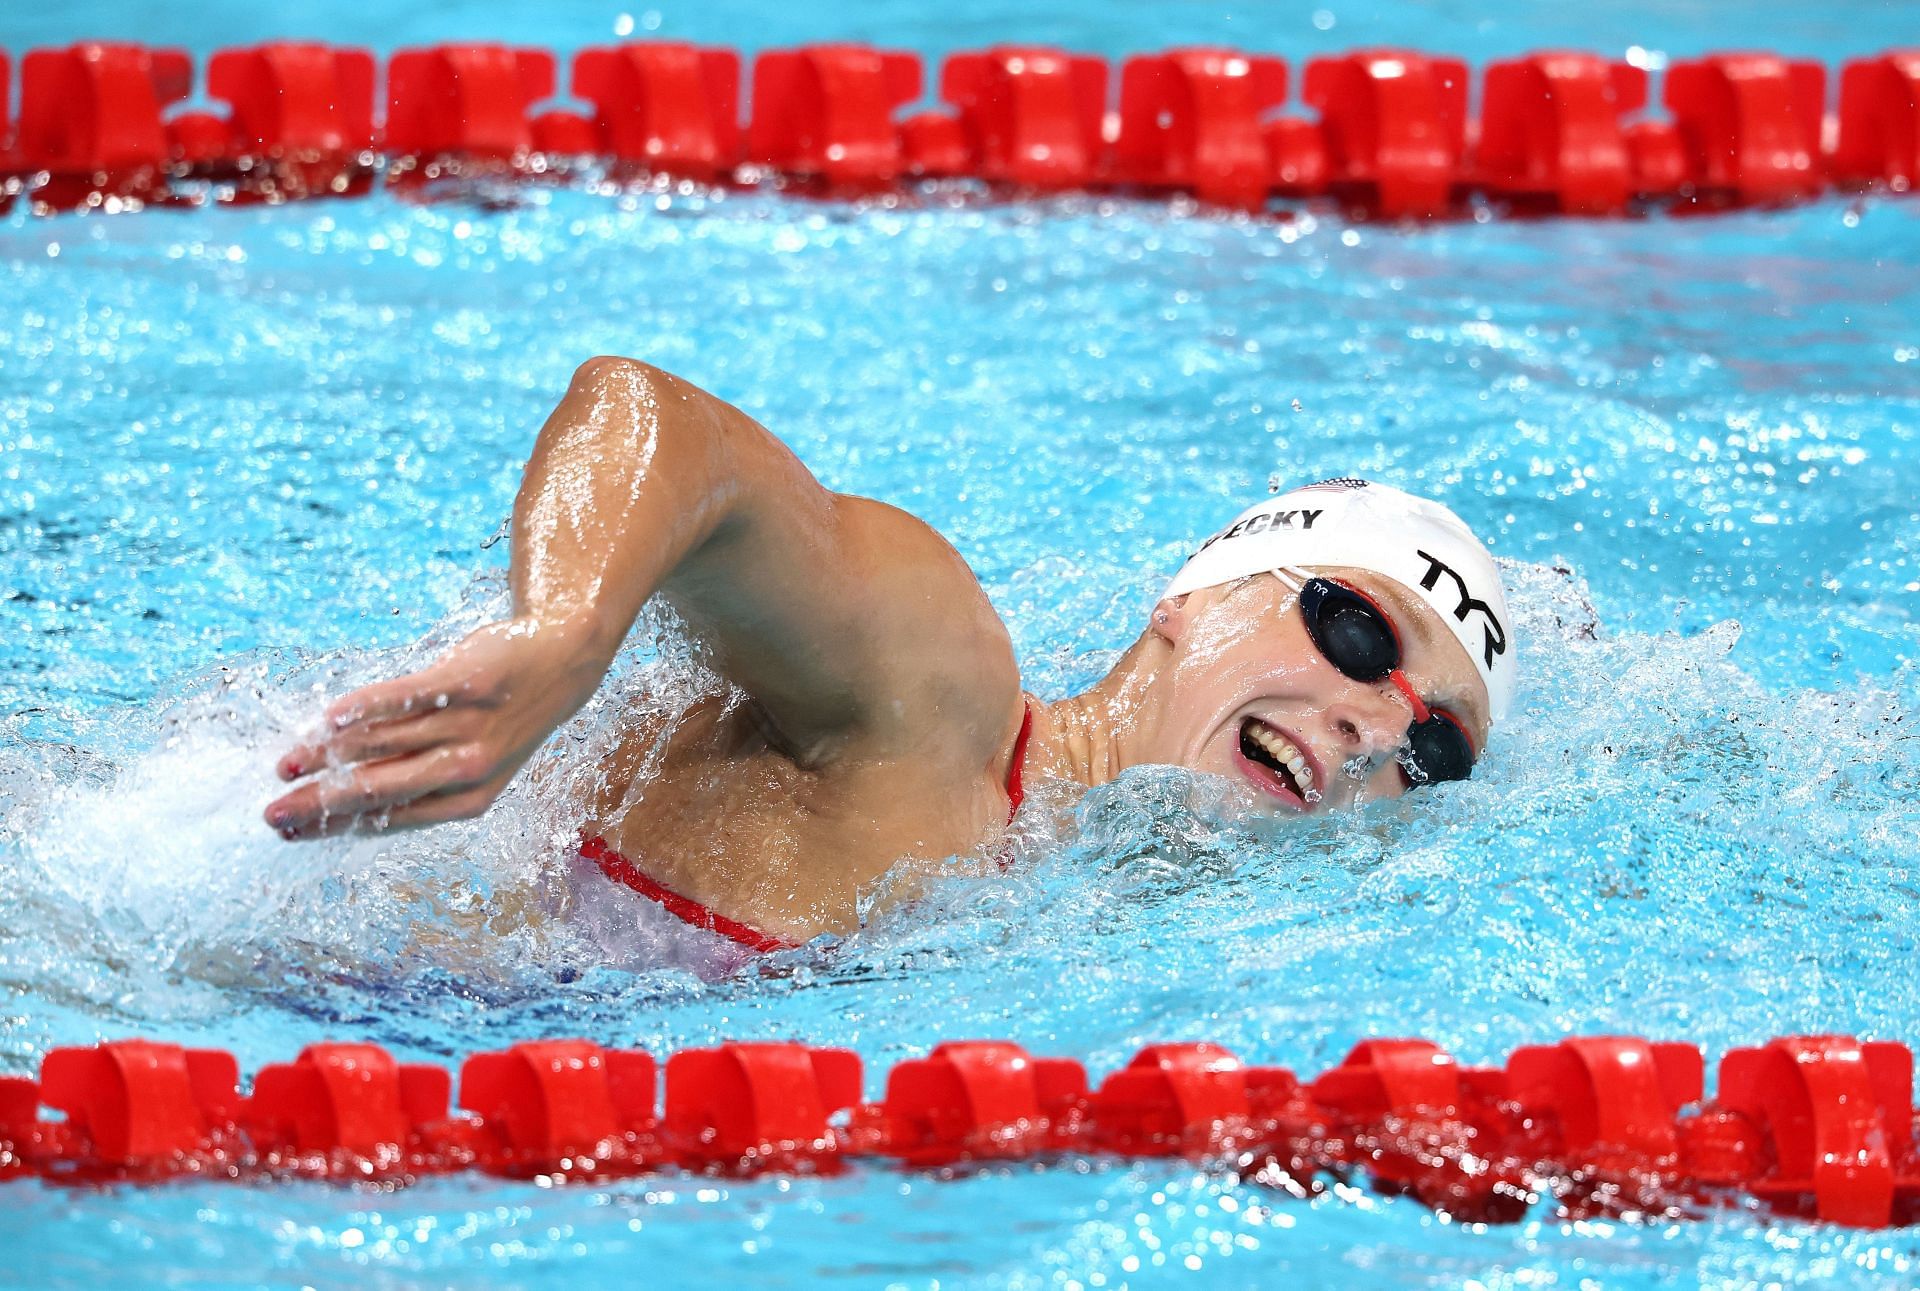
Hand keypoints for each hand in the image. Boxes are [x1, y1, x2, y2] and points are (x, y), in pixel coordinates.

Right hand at [264, 615, 609, 838]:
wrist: (563, 661)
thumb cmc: (502, 719)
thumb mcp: (473, 763)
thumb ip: (418, 780)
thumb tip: (343, 798)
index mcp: (469, 800)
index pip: (389, 818)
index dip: (335, 827)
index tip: (291, 834)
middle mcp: (468, 768)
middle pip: (378, 788)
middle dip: (319, 804)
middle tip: (271, 815)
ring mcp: (468, 725)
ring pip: (381, 743)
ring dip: (326, 753)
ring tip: (288, 762)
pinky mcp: (466, 683)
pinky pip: (401, 699)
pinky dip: (360, 708)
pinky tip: (326, 719)